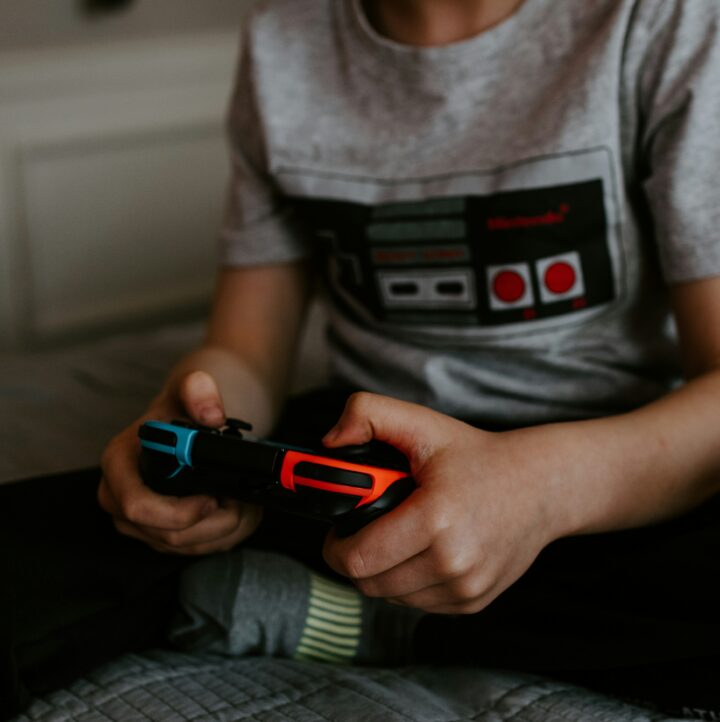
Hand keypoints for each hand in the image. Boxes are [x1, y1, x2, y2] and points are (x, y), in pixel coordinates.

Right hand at [98, 370, 261, 554]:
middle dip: (215, 521)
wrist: (188, 422)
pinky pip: (199, 548)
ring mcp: (140, 523)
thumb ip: (199, 390)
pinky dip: (227, 533)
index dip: (179, 512)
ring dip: (227, 527)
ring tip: (244, 500)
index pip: (137, 506)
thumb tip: (212, 415)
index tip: (213, 497)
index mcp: (118, 464)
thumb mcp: (190, 387)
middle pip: (169, 535)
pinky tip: (238, 508)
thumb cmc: (182, 407)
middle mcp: (120, 499)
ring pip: (189, 546)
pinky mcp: (162, 536)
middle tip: (241, 498)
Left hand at [322, 393, 570, 613]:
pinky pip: (418, 604)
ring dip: (382, 572)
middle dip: (356, 558)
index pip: (358, 559)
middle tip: (364, 529)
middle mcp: (454, 562)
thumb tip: (330, 443)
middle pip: (369, 583)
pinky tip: (420, 551)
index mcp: (436, 519)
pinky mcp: (473, 602)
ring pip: (391, 597)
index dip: (335, 546)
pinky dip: (409, 582)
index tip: (338, 529)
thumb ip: (367, 414)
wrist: (538, 486)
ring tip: (396, 537)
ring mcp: (466, 587)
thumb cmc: (476, 456)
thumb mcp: (421, 422)